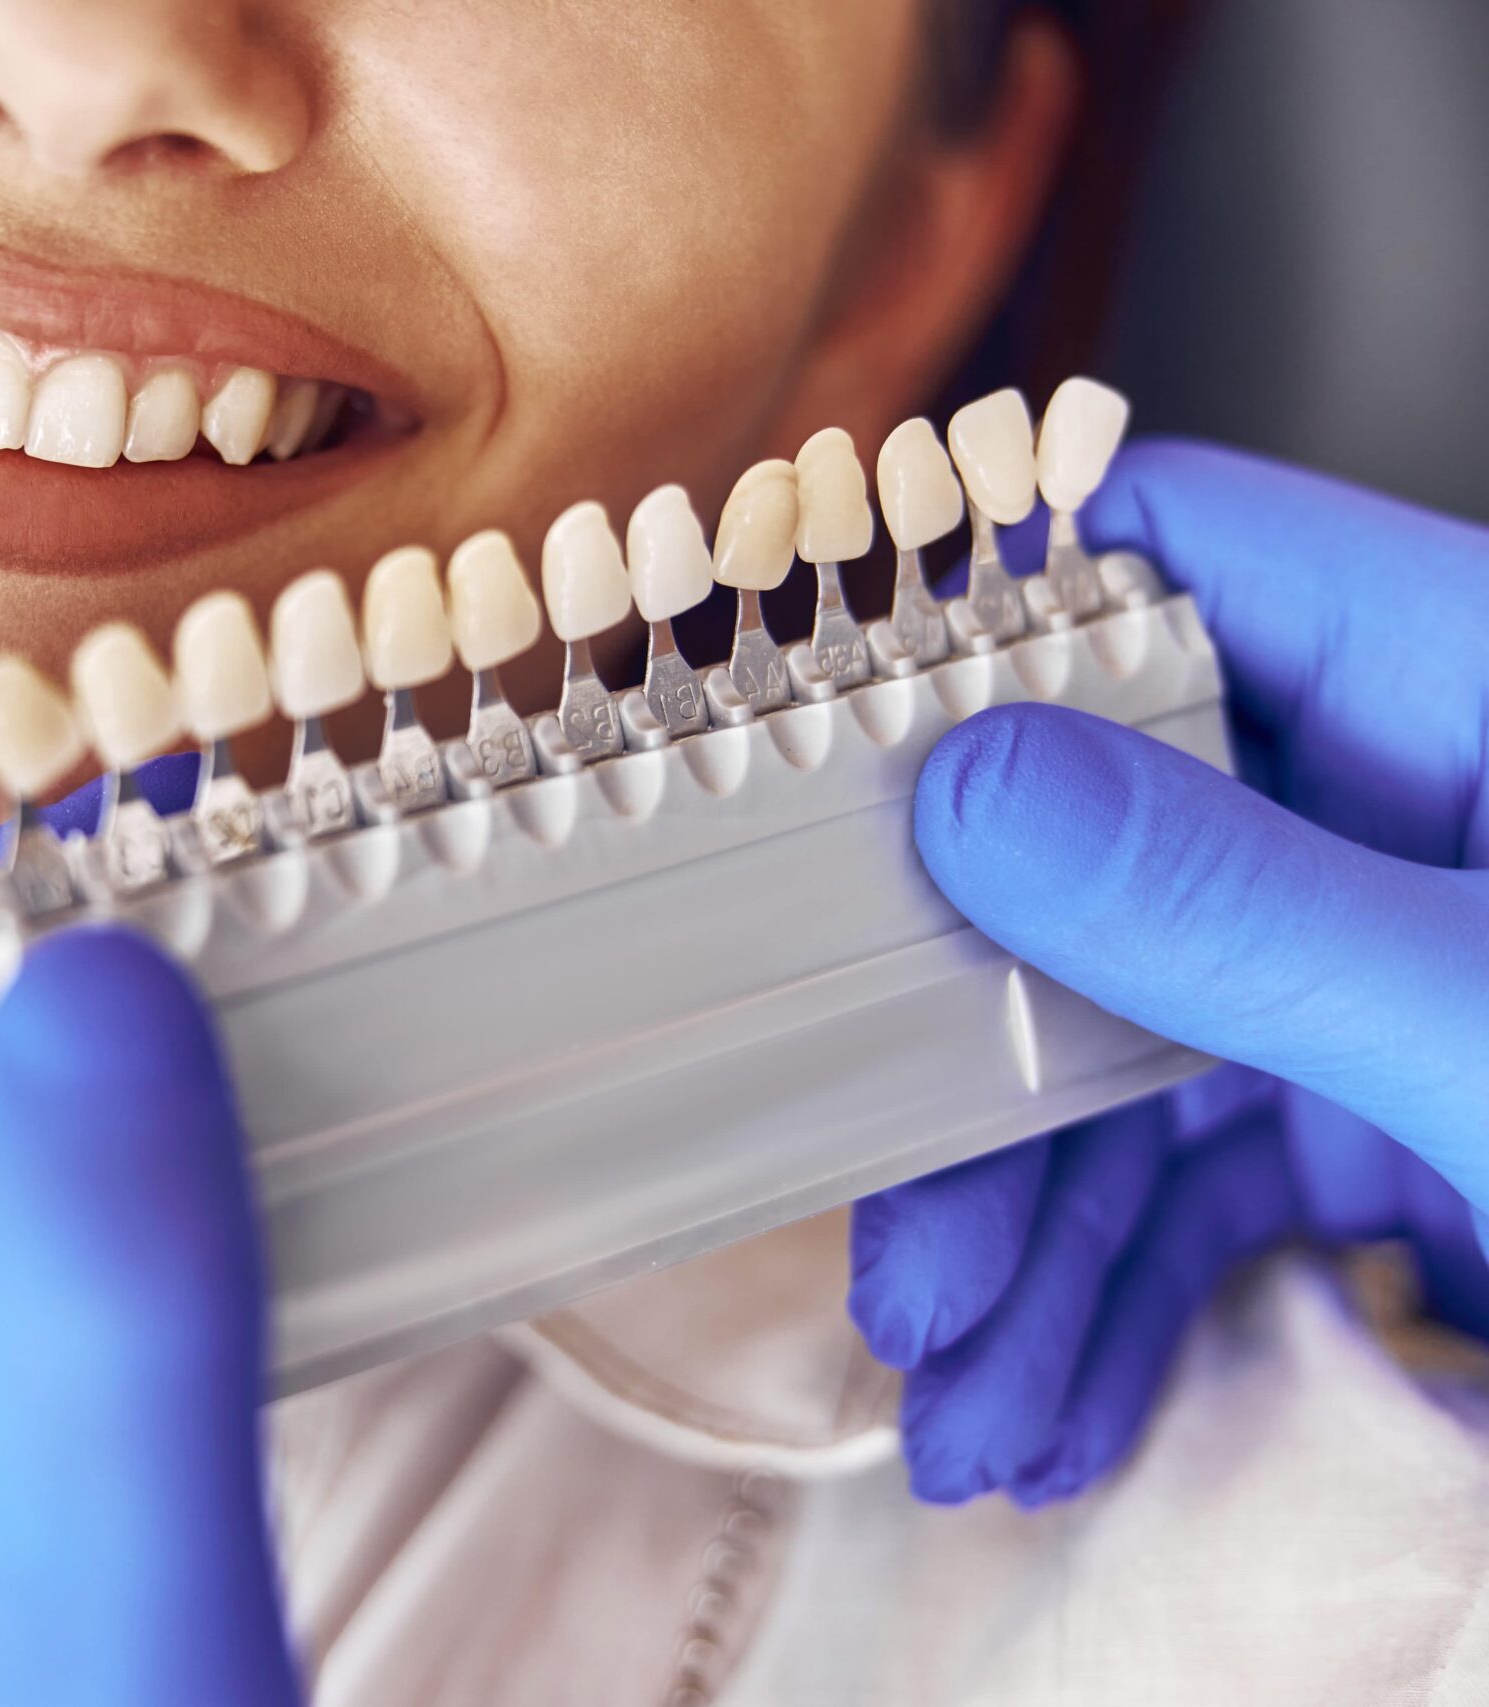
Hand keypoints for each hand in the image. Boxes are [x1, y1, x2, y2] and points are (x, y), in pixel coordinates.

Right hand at [850, 439, 1488, 1505]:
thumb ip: (1241, 907)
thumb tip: (975, 783)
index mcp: (1462, 682)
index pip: (1167, 563)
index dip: (974, 634)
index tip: (816, 763)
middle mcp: (1403, 800)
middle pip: (1095, 885)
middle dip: (985, 1114)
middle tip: (909, 1273)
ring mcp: (1391, 959)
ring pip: (1133, 1068)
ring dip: (1035, 1257)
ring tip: (974, 1418)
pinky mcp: (1402, 1107)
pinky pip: (1210, 1184)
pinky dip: (1127, 1305)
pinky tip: (1059, 1413)